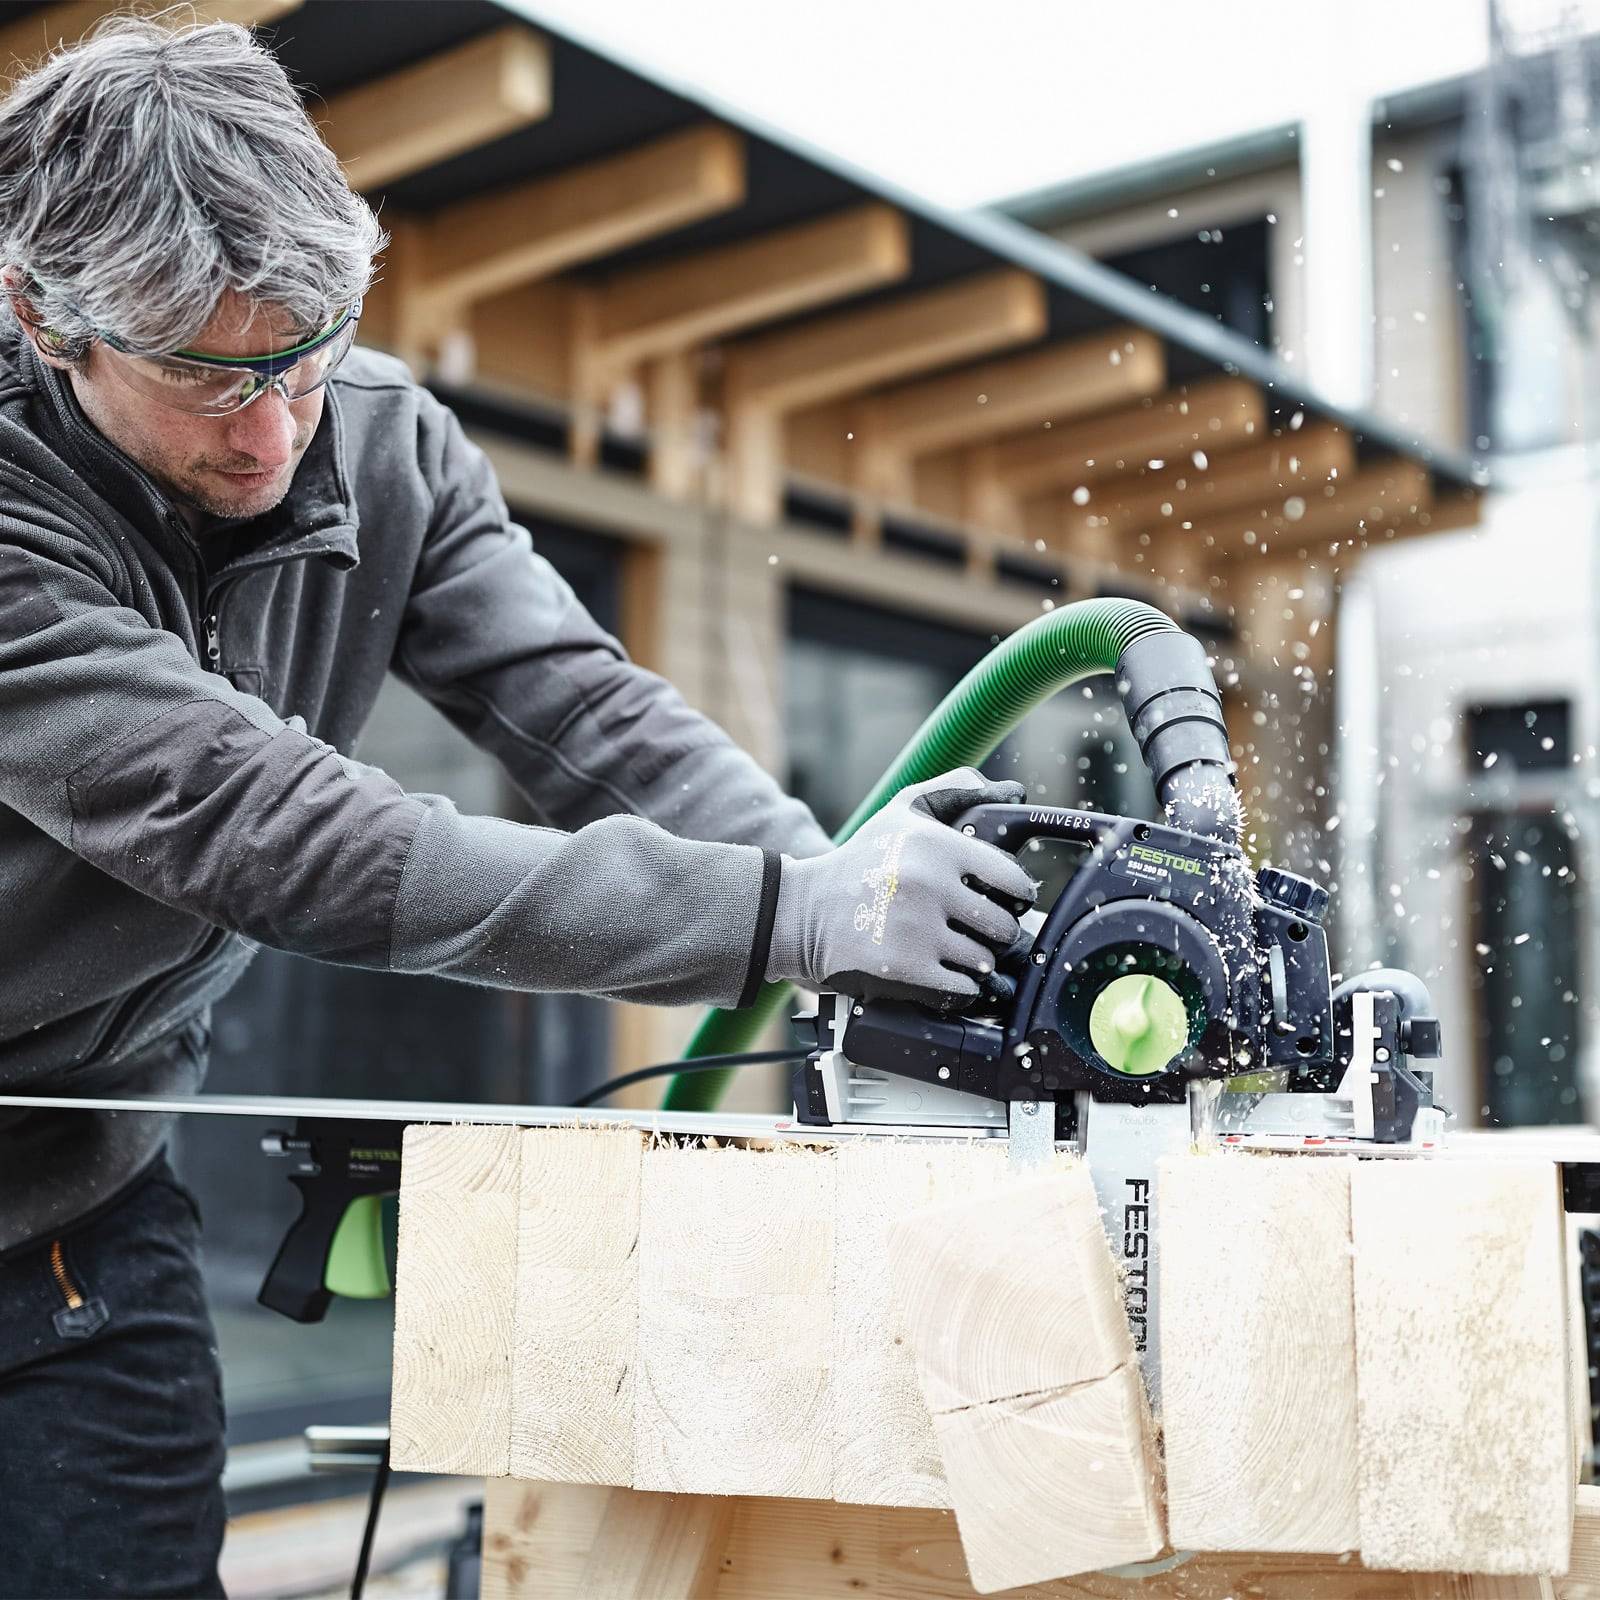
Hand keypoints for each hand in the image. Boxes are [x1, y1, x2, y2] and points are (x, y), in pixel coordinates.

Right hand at [765, 768, 1037, 1007]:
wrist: (804, 912)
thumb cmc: (860, 862)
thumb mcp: (901, 813)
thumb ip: (953, 791)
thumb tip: (1009, 792)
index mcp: (936, 845)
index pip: (1013, 880)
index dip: (1017, 895)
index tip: (1009, 902)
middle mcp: (929, 884)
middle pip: (1002, 926)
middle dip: (996, 932)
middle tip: (980, 930)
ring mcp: (917, 930)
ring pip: (984, 960)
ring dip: (977, 962)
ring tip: (957, 951)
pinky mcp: (905, 969)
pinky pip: (963, 989)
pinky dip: (962, 988)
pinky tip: (946, 973)